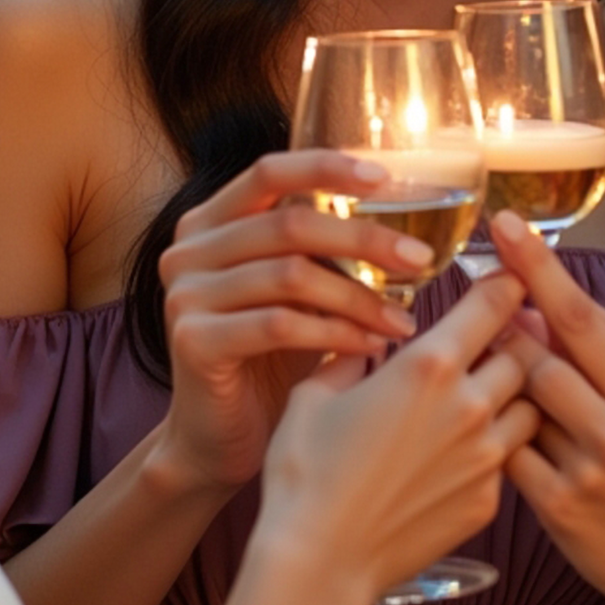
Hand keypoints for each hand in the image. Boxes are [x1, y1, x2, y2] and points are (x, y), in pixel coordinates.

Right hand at [152, 151, 427, 497]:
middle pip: (289, 224)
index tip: (384, 177)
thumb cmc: (269, 358)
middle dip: (365, 239)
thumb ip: (324, 253)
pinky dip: (334, 333)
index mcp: (210, 222)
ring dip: (359, 297)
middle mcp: (188, 250)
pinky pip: (278, 324)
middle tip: (419, 259)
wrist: (219, 437)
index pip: (269, 171)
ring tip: (403, 320)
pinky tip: (371, 346)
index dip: (326, 167)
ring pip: (290, 275)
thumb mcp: (297, 293)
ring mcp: (184, 294)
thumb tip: (407, 228)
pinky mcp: (192, 340)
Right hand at [253, 275, 540, 604]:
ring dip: (514, 396)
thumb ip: (348, 358)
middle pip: (523, 355)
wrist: (320, 562)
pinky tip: (464, 452)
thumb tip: (364, 342)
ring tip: (486, 396)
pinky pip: (509, 459)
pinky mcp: (487, 501)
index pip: (494, 305)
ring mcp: (485, 457)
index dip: (508, 285)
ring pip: (530, 407)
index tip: (513, 277)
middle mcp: (469, 405)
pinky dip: (497, 447)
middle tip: (494, 342)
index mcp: (428, 366)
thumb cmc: (305, 475)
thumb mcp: (313, 397)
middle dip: (513, 344)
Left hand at [486, 212, 604, 604]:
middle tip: (479, 299)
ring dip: (501, 376)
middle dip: (504, 320)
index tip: (503, 226)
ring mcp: (597, 464)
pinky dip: (497, 431)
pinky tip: (494, 427)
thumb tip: (544, 303)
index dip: (536, 266)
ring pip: (523, 396)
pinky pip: (509, 450)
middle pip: (545, 349)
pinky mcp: (564, 506)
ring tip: (494, 369)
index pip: (583, 312)